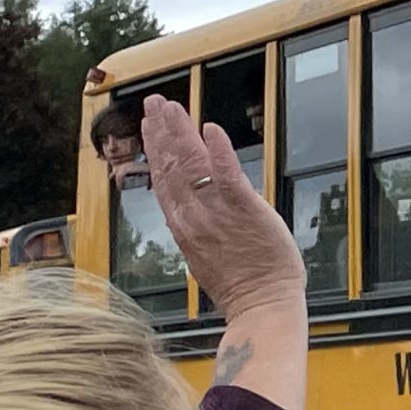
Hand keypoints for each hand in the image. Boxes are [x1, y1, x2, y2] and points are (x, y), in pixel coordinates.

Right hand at [141, 96, 303, 321]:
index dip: (155, 150)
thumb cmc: (241, 285)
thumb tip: (200, 207)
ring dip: (180, 132)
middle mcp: (192, 217)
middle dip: (161, 131)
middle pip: (171, 166)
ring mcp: (216, 213)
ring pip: (192, 165)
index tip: (149, 127)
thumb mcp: (207, 253)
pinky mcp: (244, 210)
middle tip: (153, 103)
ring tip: (172, 107)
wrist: (261, 306)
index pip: (164, 180)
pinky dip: (218, 151)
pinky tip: (210, 129)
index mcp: (184, 227)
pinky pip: (227, 175)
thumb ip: (201, 225)